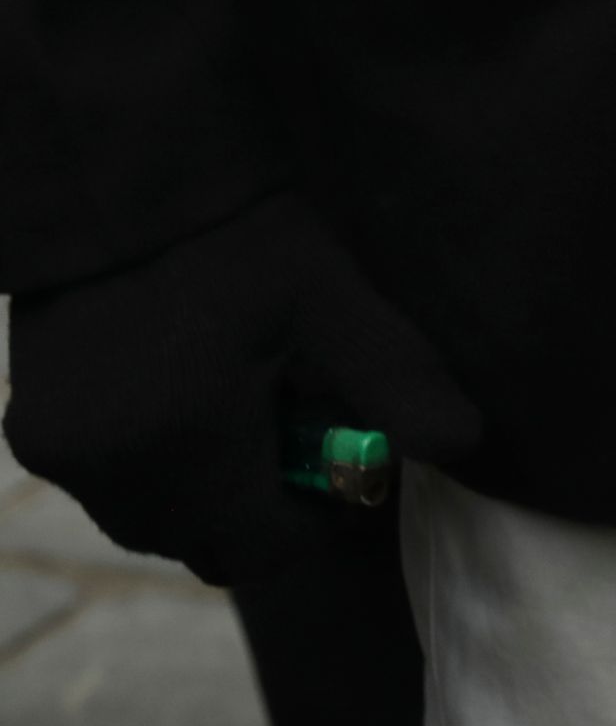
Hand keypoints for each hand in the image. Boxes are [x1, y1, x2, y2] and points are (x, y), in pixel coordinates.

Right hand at [5, 194, 479, 583]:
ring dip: (207, 497)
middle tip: (301, 436)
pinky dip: (156, 471)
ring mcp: (58, 456)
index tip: (350, 467)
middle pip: (207, 545)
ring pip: (152, 524)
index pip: (266, 548)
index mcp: (183, 452)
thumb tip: (462, 447)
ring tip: (245, 412)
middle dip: (265, 513)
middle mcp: (108, 473)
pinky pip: (107, 489)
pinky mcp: (31, 431)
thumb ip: (399, 382)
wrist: (116, 177)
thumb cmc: (237, 236)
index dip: (322, 521)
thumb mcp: (334, 304)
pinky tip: (188, 401)